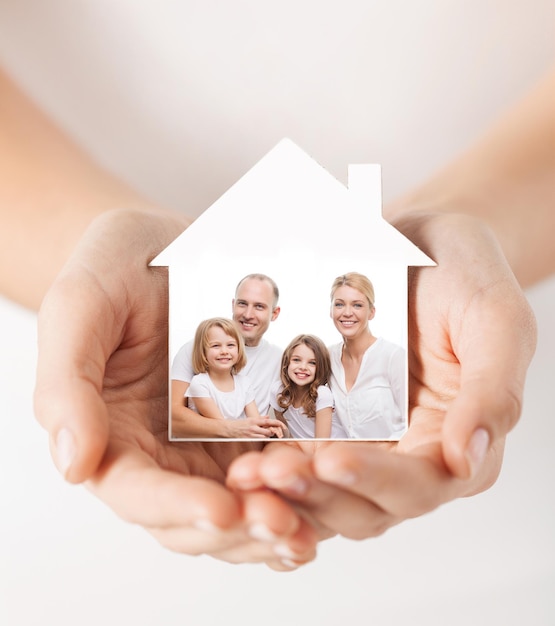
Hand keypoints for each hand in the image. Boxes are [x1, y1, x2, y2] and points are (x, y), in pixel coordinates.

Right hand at [33, 208, 316, 568]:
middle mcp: (160, 454)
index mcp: (111, 436)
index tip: (221, 509)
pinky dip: (300, 487)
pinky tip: (331, 485)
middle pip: (195, 519)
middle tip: (284, 522)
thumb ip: (67, 384)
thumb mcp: (81, 307)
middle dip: (239, 527)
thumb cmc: (114, 269)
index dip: (177, 507)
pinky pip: (274, 469)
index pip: (137, 493)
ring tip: (313, 520)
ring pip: (240, 506)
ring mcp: (207, 444)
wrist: (164, 247)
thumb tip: (73, 465)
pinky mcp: (246, 428)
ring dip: (276, 520)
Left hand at [227, 212, 536, 539]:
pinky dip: (274, 461)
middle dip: (317, 493)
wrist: (418, 242)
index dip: (375, 480)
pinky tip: (242, 453)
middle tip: (269, 470)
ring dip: (286, 489)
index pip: (420, 484)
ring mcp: (369, 441)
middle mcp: (412, 454)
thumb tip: (465, 458)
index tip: (332, 458)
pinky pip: (300, 454)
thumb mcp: (494, 319)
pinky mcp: (332, 422)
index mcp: (459, 442)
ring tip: (247, 470)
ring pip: (326, 491)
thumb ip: (492, 390)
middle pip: (364, 503)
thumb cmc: (464, 273)